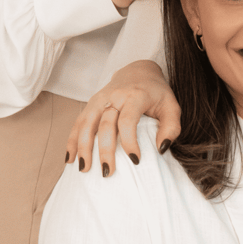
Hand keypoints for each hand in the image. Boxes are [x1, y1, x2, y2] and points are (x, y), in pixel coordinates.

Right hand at [65, 61, 180, 174]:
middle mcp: (114, 97)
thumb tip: (161, 149)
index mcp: (135, 96)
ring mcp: (99, 99)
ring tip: (83, 169)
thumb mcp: (172, 106)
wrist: (138, 71)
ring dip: (82, 148)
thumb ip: (171, 127)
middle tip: (107, 172)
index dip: (129, 141)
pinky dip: (72, 141)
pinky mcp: (91, 104)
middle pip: (105, 125)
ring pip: (86, 124)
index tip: (135, 160)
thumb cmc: (157, 93)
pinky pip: (78, 123)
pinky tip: (70, 158)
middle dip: (104, 150)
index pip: (128, 120)